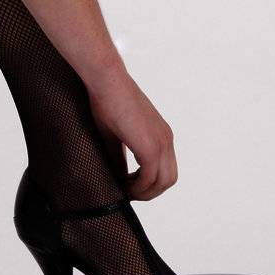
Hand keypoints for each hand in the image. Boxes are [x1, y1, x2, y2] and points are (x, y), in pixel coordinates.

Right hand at [86, 62, 178, 201]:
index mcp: (161, 135)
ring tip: (123, 190)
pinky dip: (137, 187)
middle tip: (126, 193)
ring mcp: (161, 142)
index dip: (148, 184)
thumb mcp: (116, 136)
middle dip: (148, 192)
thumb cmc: (107, 102)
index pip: (165, 170)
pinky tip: (121, 183)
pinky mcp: (150, 145)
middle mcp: (166, 139)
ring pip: (162, 182)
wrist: (107, 81)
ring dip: (143, 192)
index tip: (128, 186)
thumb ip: (120, 158)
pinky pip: (149, 177)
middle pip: (168, 180)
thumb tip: (118, 178)